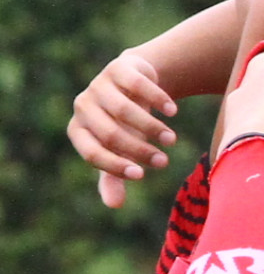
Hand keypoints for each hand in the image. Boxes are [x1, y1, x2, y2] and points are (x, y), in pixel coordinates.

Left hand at [71, 48, 181, 206]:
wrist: (136, 84)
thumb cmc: (125, 125)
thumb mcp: (120, 151)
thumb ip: (115, 175)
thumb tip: (114, 206)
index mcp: (79, 130)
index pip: (92, 152)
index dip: (116, 166)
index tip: (142, 175)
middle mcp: (83, 106)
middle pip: (111, 133)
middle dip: (140, 150)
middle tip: (164, 162)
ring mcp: (99, 85)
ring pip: (124, 110)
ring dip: (152, 128)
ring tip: (172, 140)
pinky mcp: (119, 67)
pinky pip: (137, 85)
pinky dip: (157, 100)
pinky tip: (173, 112)